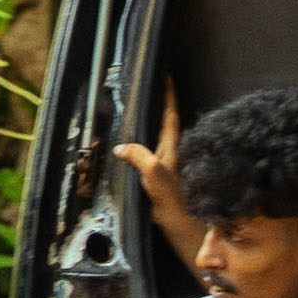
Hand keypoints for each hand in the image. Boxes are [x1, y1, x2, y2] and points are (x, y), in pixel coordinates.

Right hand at [117, 85, 197, 265]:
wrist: (177, 222)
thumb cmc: (171, 198)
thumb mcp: (153, 171)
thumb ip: (138, 156)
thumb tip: (121, 147)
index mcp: (171, 147)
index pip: (170, 114)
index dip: (168, 95)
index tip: (166, 76)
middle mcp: (170, 152)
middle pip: (164, 122)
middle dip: (158, 104)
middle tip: (150, 87)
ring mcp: (164, 163)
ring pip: (155, 136)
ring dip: (149, 123)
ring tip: (139, 108)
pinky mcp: (156, 176)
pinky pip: (145, 153)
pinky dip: (138, 144)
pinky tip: (130, 144)